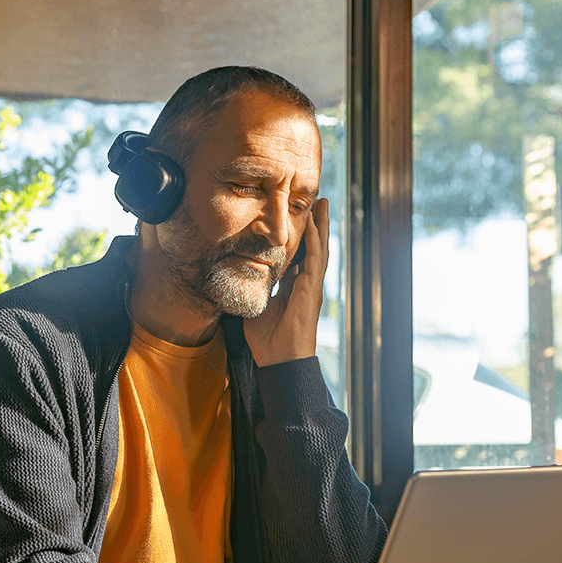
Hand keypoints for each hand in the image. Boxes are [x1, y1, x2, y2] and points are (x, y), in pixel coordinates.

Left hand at [243, 197, 329, 366]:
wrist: (278, 361)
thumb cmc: (267, 341)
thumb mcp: (256, 307)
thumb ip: (253, 290)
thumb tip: (238, 276)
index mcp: (292, 288)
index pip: (298, 256)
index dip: (298, 237)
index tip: (296, 217)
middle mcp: (305, 284)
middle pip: (312, 248)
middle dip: (315, 225)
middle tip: (317, 201)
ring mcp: (311, 287)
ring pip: (319, 249)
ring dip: (321, 226)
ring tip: (322, 204)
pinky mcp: (312, 291)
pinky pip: (315, 260)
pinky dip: (315, 240)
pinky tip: (315, 223)